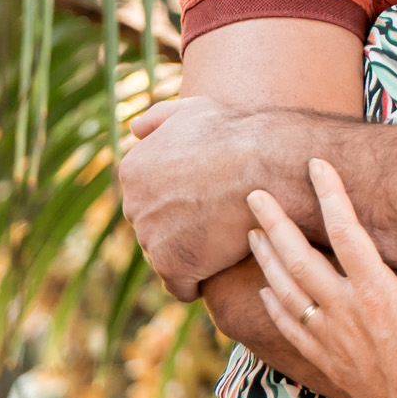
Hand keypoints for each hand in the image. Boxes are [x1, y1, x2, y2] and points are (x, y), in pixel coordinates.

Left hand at [121, 96, 280, 298]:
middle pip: (154, 229)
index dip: (179, 202)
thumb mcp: (193, 109)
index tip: (207, 199)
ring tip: (225, 240)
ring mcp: (150, 237)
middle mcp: (133, 204)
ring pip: (167, 257)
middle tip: (219, 220)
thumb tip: (134, 130)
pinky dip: (199, 283)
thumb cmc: (236, 135)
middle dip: (180, 229)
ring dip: (192, 255)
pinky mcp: (171, 265)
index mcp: (133, 170)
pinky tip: (222, 267)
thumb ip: (158, 117)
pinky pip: (181, 287)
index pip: (148, 198)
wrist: (263, 167)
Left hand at [246, 158, 396, 397]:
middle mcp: (347, 316)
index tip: (316, 166)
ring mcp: (332, 342)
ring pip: (286, 292)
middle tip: (254, 193)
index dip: (329, 195)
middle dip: (275, 222)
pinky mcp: (328, 363)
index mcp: (380, 297)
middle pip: (299, 259)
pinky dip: (272, 304)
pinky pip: (289, 328)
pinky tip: (266, 288)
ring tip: (253, 231)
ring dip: (266, 259)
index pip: (346, 233)